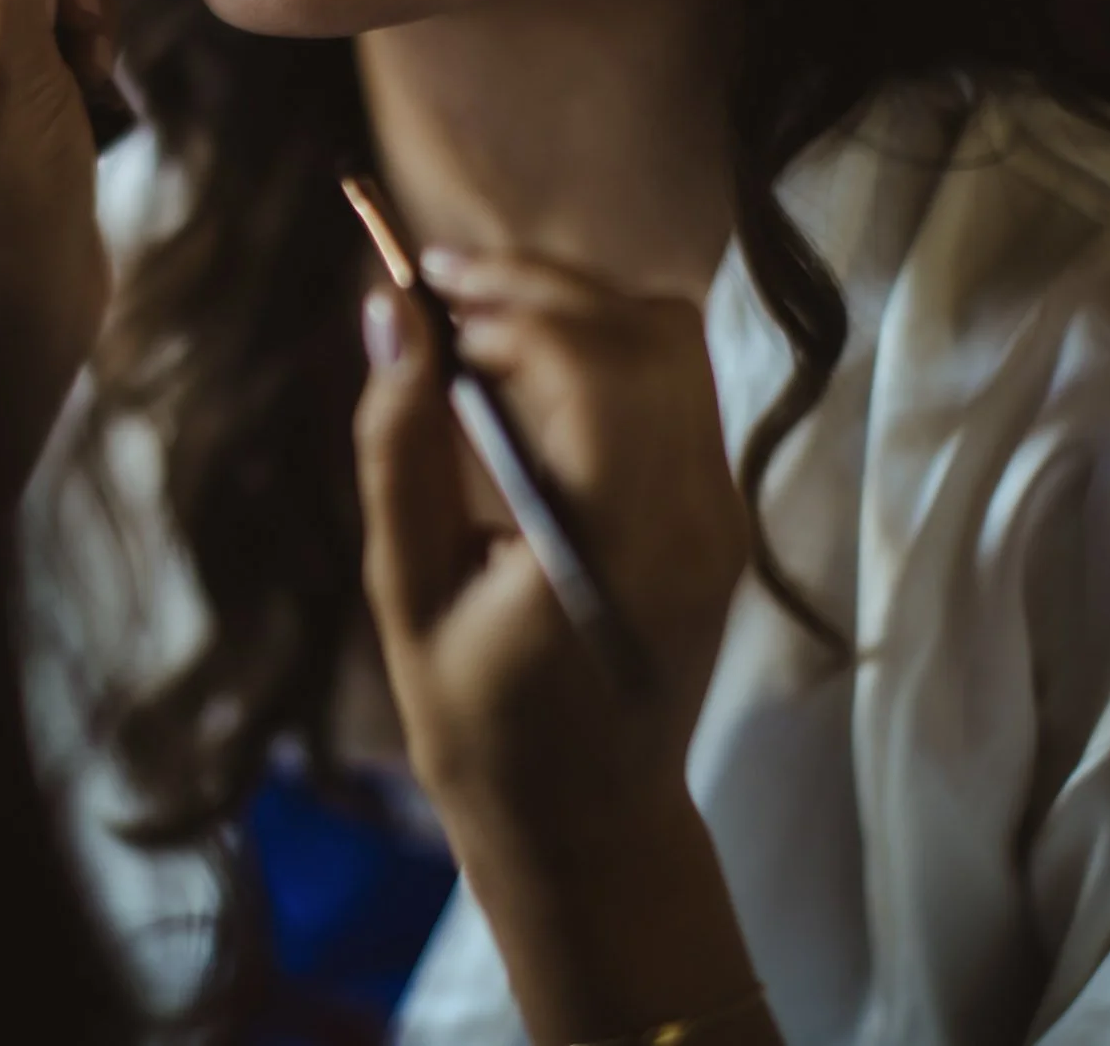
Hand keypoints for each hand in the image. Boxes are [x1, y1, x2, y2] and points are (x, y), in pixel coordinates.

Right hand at [355, 251, 746, 823]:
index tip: (423, 288)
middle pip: (648, 330)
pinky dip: (600, 350)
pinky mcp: (718, 515)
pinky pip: (675, 389)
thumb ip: (399, 449)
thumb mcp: (407, 594)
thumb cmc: (479, 728)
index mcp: (616, 543)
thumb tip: (389, 313)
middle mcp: (694, 516)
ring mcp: (720, 514)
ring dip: (574, 308)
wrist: (587, 824)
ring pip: (673, 345)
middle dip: (539, 285)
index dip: (507, 302)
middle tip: (438, 284)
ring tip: (475, 318)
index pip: (592, 362)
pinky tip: (523, 370)